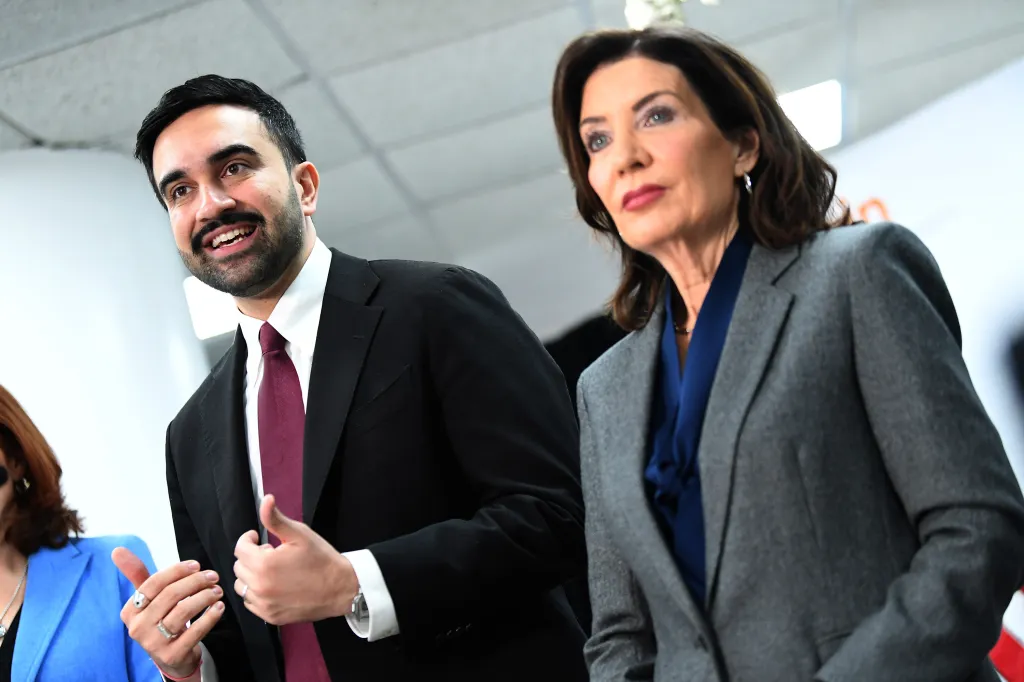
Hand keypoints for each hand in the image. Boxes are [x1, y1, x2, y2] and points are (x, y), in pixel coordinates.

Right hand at [113, 548, 223, 678]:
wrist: (170, 657)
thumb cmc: (160, 619)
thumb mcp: (148, 598)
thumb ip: (137, 574)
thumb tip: (117, 549)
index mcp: (130, 611)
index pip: (153, 584)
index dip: (176, 571)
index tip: (196, 565)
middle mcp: (138, 628)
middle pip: (171, 596)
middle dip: (195, 582)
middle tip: (213, 576)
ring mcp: (154, 643)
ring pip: (183, 612)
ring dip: (205, 597)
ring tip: (217, 590)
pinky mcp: (173, 655)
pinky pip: (195, 632)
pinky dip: (210, 617)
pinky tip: (219, 607)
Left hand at [233, 494, 357, 624]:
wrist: (340, 588)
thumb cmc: (321, 559)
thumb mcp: (300, 534)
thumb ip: (276, 519)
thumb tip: (265, 500)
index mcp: (264, 564)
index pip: (240, 548)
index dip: (249, 539)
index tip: (259, 538)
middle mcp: (259, 586)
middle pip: (239, 567)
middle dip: (251, 557)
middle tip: (272, 554)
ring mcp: (264, 604)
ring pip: (242, 585)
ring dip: (252, 576)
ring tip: (272, 571)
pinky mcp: (270, 616)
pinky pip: (250, 602)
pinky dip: (257, 593)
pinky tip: (275, 586)